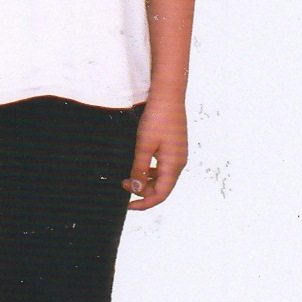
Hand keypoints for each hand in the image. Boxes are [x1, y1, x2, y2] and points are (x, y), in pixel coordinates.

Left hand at [122, 93, 187, 209]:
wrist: (169, 96)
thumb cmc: (157, 119)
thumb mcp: (143, 146)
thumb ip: (140, 169)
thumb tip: (136, 190)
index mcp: (173, 166)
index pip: (160, 195)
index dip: (144, 203)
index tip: (128, 205)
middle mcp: (179, 163)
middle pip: (162, 188)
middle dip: (142, 191)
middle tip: (123, 183)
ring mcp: (178, 156)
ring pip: (162, 178)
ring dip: (146, 181)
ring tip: (128, 175)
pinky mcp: (175, 148)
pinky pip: (163, 167)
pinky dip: (151, 171)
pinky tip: (140, 164)